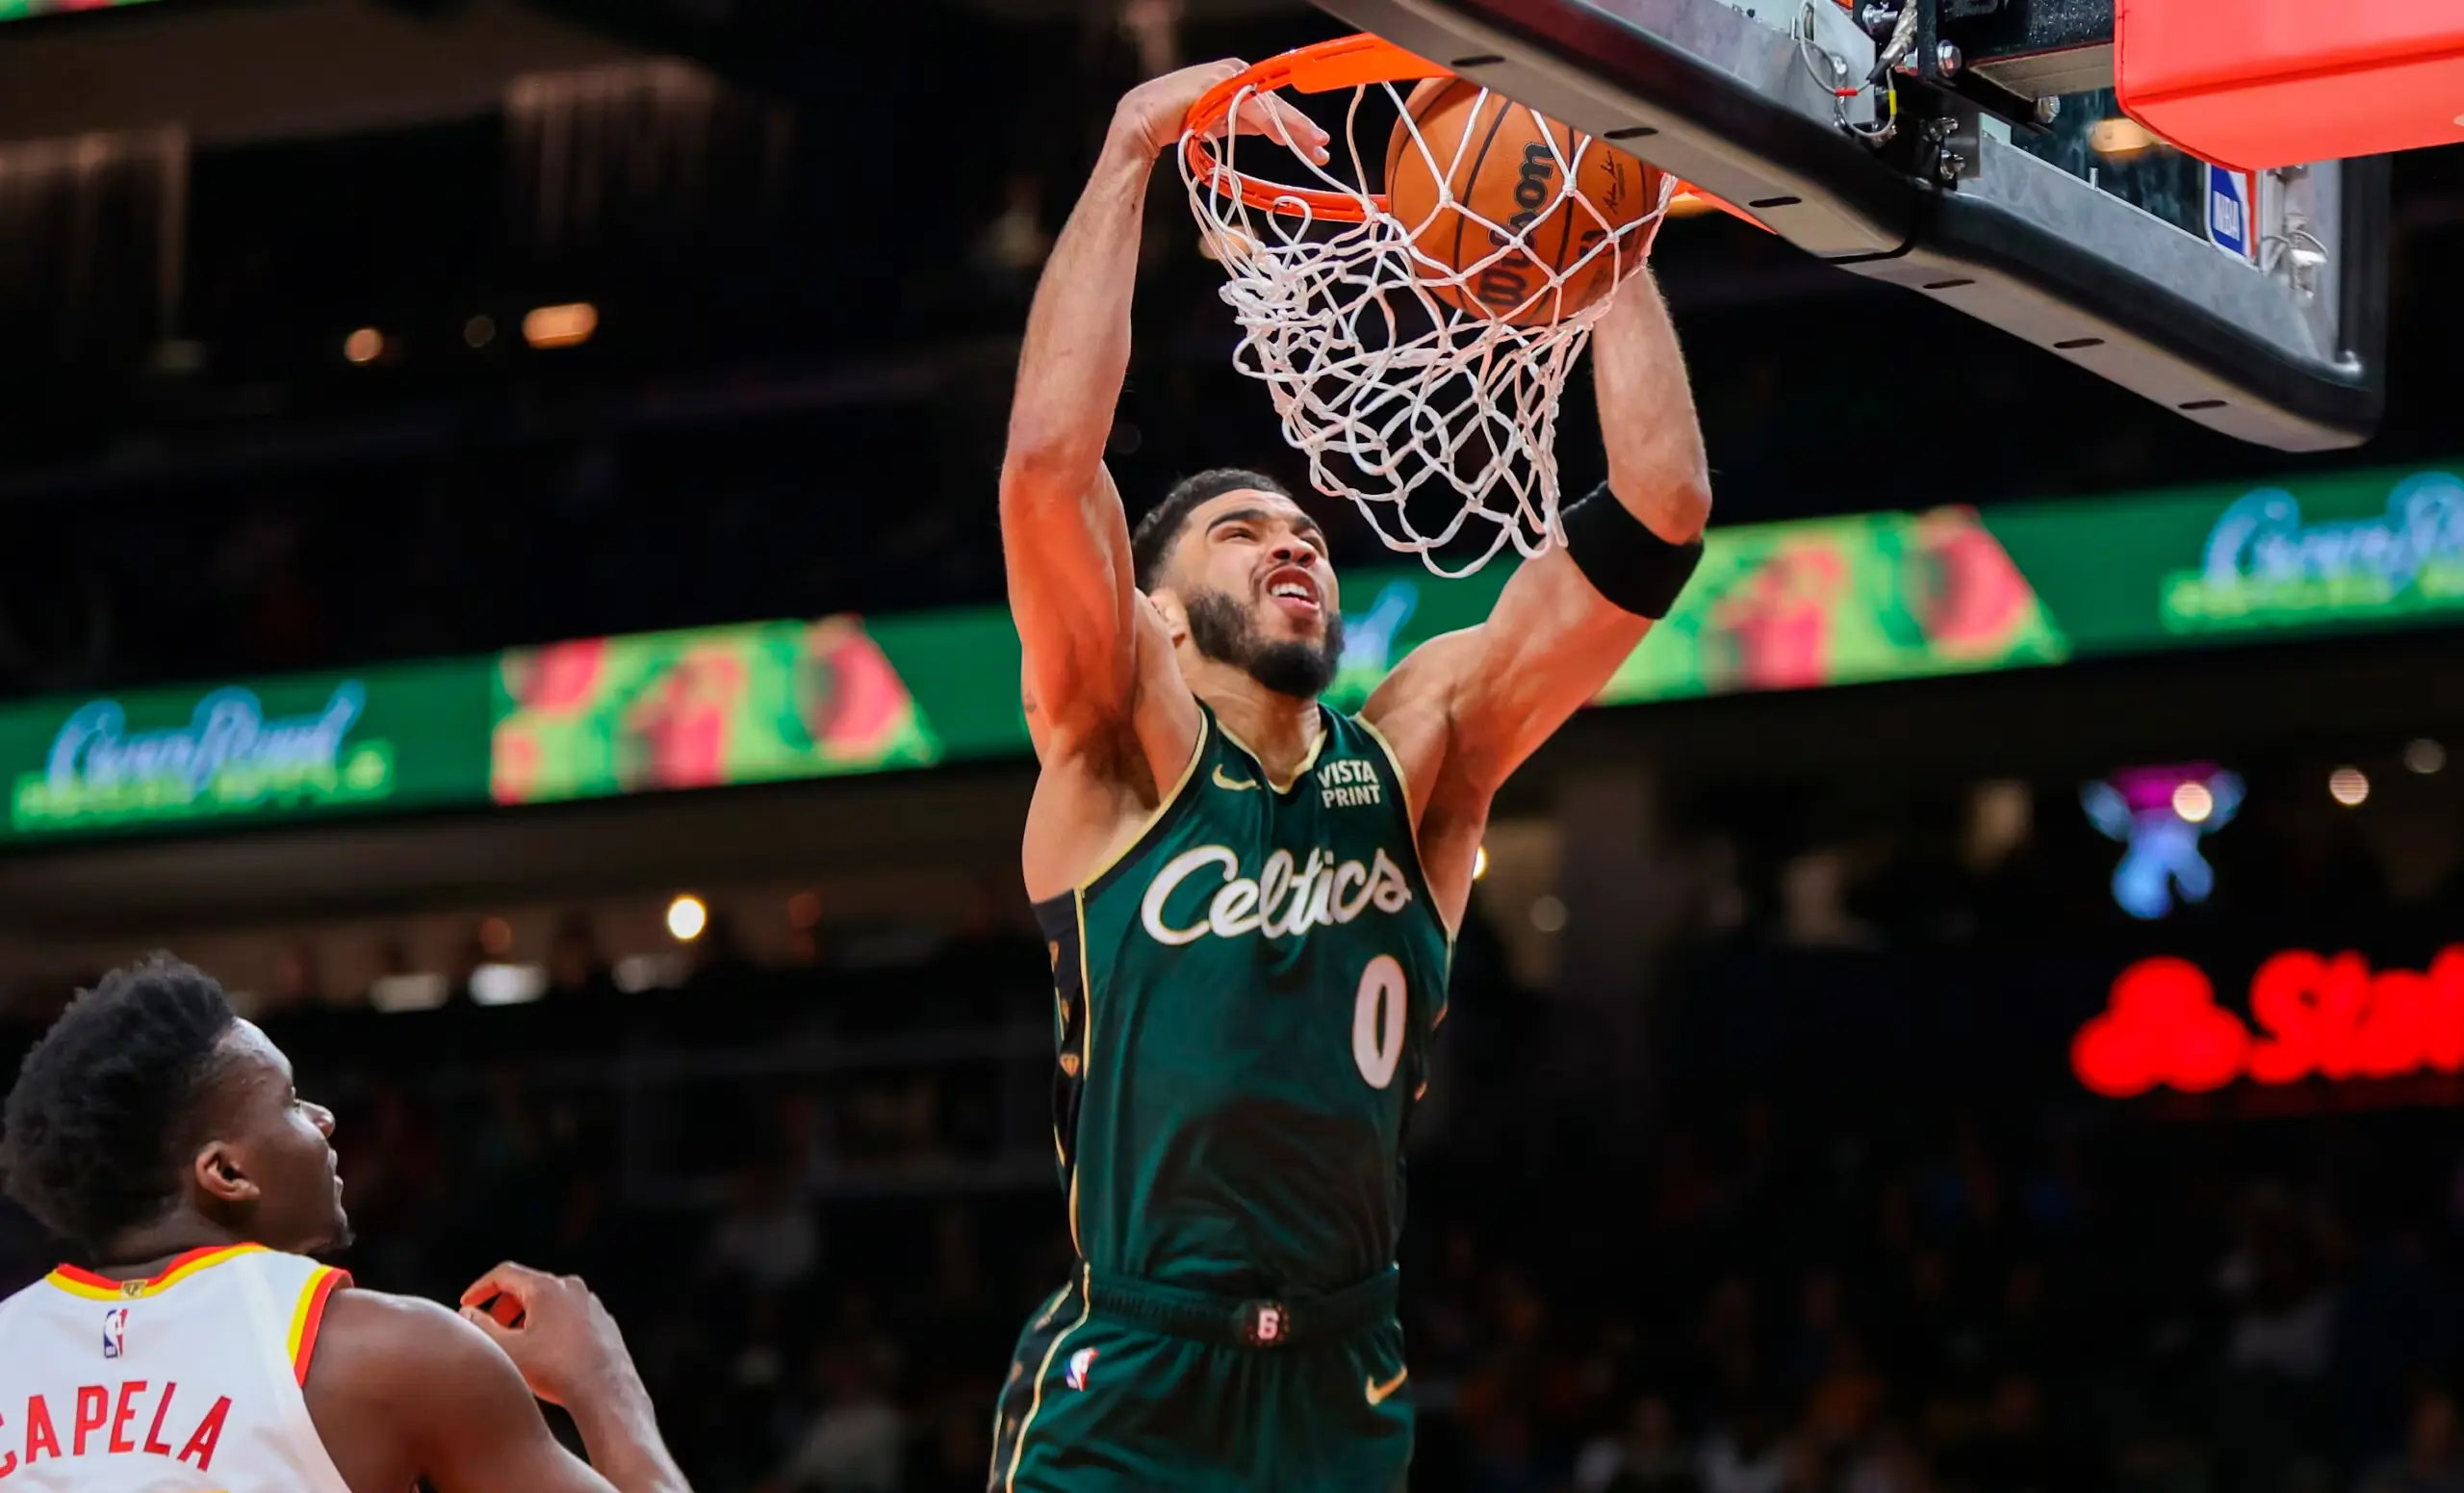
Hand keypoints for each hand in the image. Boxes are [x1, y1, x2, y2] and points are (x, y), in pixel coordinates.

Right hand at [458, 1262, 640, 1408]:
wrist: (605, 1390)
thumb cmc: (555, 1370)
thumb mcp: (508, 1349)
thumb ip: (481, 1327)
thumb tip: (467, 1312)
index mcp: (547, 1287)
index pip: (505, 1273)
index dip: (480, 1288)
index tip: (466, 1304)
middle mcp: (572, 1287)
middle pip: (528, 1286)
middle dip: (503, 1306)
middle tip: (490, 1329)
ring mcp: (591, 1303)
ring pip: (550, 1301)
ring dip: (527, 1316)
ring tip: (516, 1343)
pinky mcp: (603, 1320)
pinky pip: (569, 1315)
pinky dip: (550, 1325)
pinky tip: (545, 1352)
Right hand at [1115, 59, 1330, 164]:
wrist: (1144, 120)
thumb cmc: (1178, 121)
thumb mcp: (1221, 122)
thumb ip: (1245, 122)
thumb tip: (1274, 130)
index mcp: (1239, 81)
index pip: (1274, 103)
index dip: (1296, 123)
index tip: (1317, 143)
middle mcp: (1236, 74)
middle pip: (1276, 102)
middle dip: (1301, 127)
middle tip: (1323, 146)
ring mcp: (1226, 77)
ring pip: (1267, 105)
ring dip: (1292, 126)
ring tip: (1312, 144)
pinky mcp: (1215, 86)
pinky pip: (1248, 107)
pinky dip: (1267, 122)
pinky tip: (1282, 137)